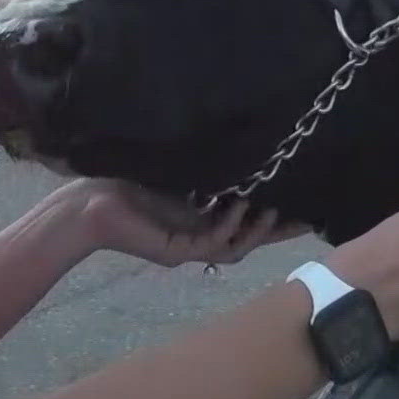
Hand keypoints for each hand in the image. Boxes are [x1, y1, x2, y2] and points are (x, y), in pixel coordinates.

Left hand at [63, 179, 310, 268]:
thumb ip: (208, 172)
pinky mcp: (175, 252)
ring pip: (234, 247)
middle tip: (310, 219)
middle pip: (249, 241)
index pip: (246, 224)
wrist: (89, 203)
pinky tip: (241, 207)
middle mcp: (198, 239)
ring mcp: (188, 249)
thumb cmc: (128, 183)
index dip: (276, 219)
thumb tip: (241, 147)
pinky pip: (211, 242)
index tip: (305, 206)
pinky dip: (229, 226)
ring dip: (256, 230)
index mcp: (201, 221)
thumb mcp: (179, 173)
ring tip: (275, 209)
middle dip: (279, 231)